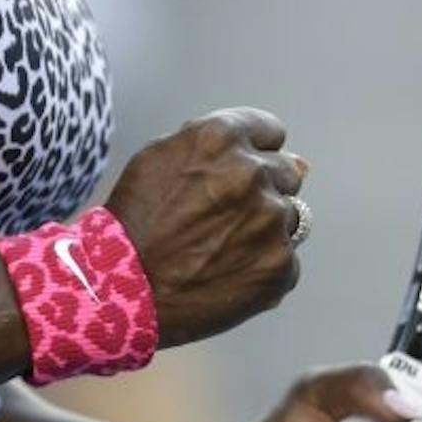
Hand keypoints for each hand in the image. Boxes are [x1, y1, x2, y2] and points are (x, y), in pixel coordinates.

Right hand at [103, 108, 305, 347]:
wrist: (122, 290)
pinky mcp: (279, 268)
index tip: (236, 177)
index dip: (253, 154)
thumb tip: (299, 160)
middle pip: (286, 173)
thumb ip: (222, 144)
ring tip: (220, 249)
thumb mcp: (162, 157)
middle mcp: (252, 173)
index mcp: (222, 137)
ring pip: (289, 218)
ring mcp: (270, 222)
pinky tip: (226, 275)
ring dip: (264, 229)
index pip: (271, 132)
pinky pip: (286, 261)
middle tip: (222, 218)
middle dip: (262, 191)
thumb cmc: (136, 220)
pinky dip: (262, 268)